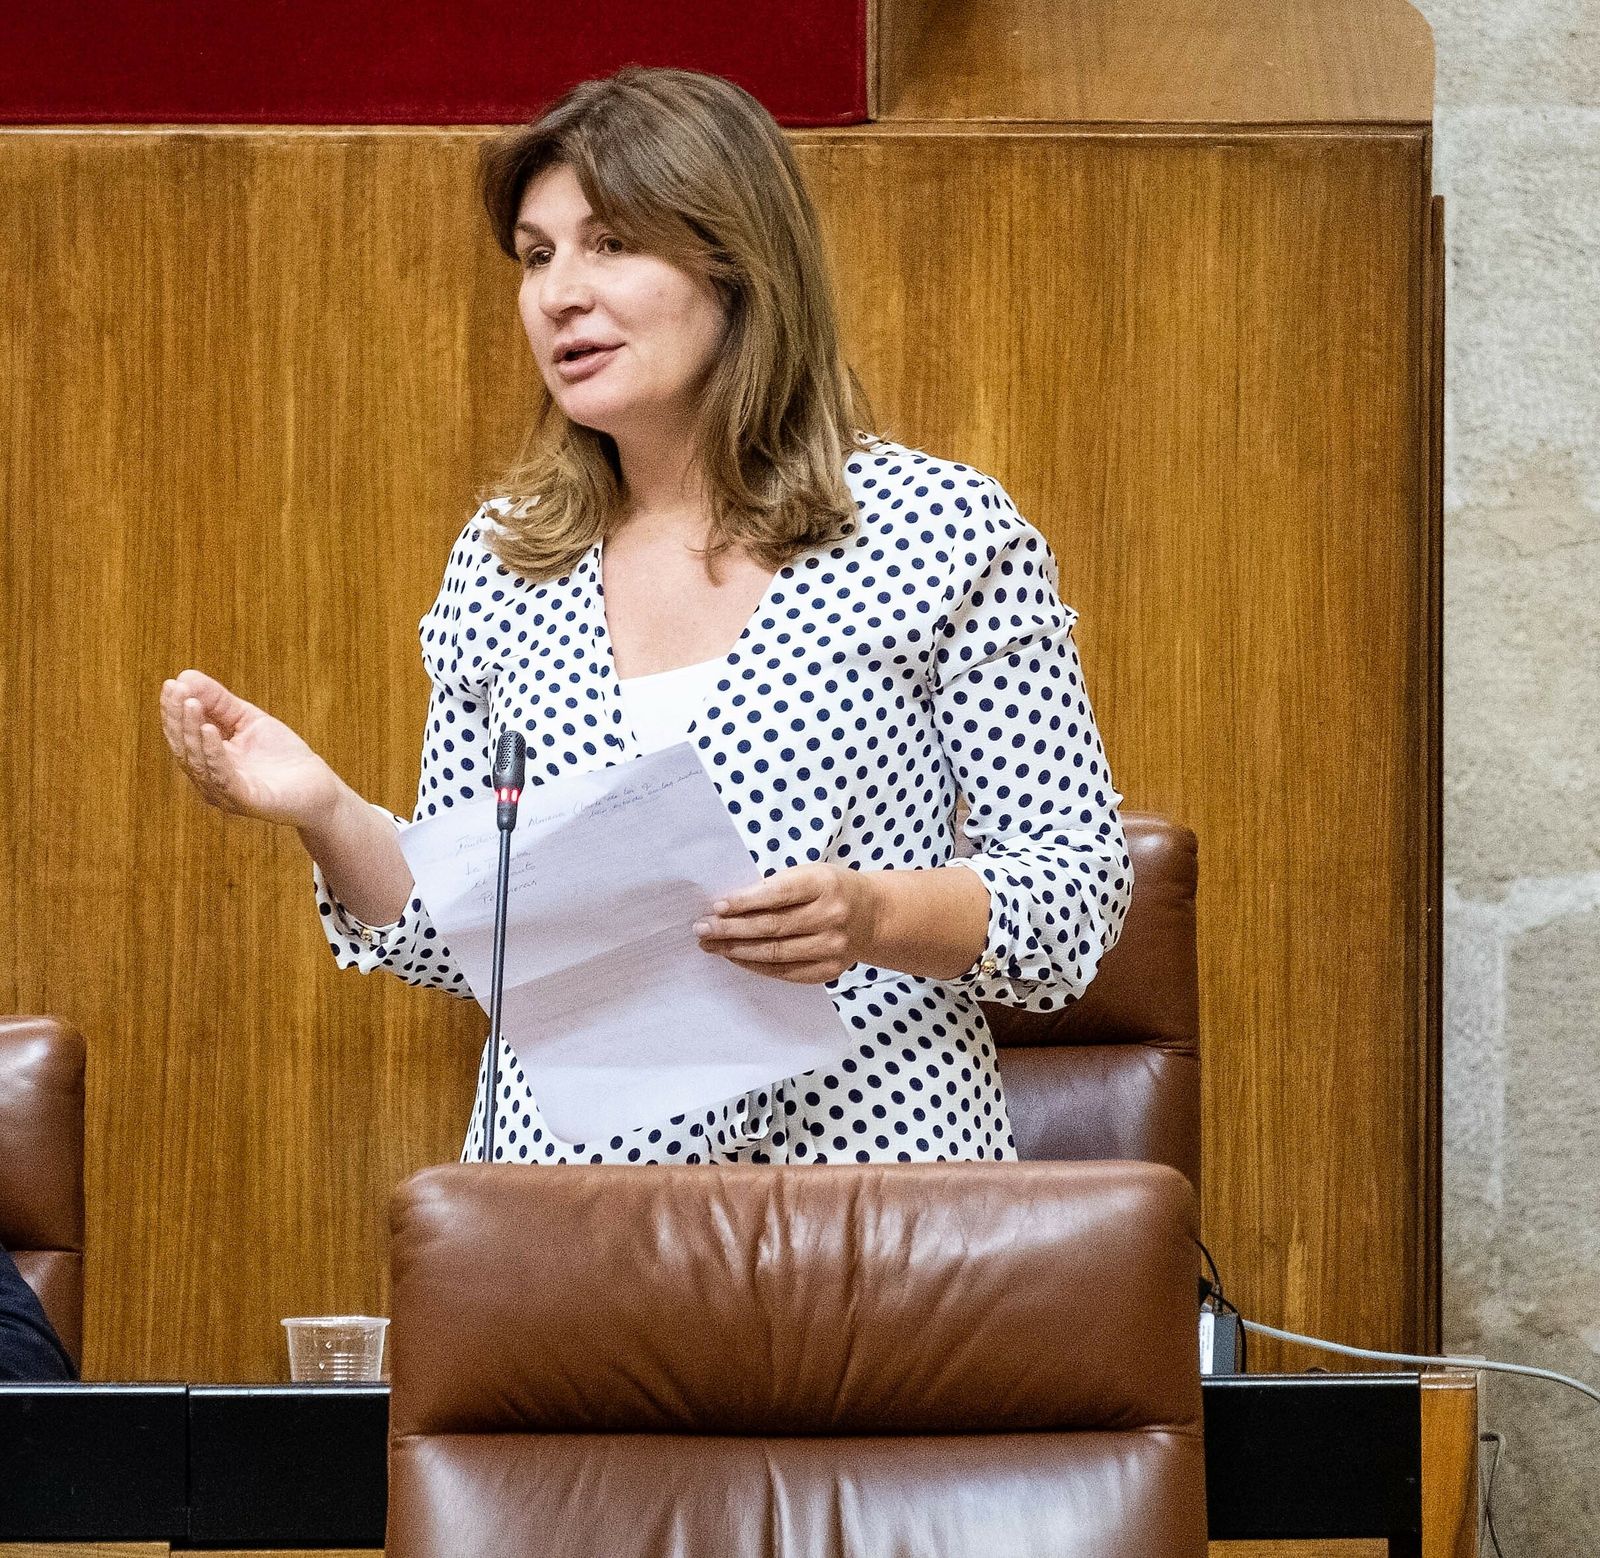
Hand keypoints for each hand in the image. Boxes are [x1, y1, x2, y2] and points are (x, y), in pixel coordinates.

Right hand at [158, 669, 342, 827]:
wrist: (319, 788)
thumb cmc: (282, 756)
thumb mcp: (249, 720)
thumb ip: (219, 702)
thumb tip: (185, 675)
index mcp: (206, 760)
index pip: (181, 734)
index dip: (173, 709)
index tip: (171, 683)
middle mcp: (208, 779)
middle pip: (184, 746)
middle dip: (177, 716)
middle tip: (176, 688)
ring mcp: (224, 793)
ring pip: (197, 762)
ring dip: (191, 730)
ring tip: (192, 703)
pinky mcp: (245, 801)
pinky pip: (222, 777)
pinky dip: (213, 753)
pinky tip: (210, 730)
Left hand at [694, 863, 882, 983]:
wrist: (873, 915)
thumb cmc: (830, 889)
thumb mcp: (810, 874)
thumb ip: (776, 888)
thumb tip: (727, 906)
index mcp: (824, 884)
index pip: (778, 894)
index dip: (745, 901)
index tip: (716, 906)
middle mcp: (831, 917)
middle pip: (772, 927)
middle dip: (731, 928)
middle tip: (702, 929)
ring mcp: (832, 947)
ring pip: (775, 953)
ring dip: (737, 950)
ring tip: (711, 945)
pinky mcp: (828, 970)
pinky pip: (784, 972)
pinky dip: (756, 965)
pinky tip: (735, 958)